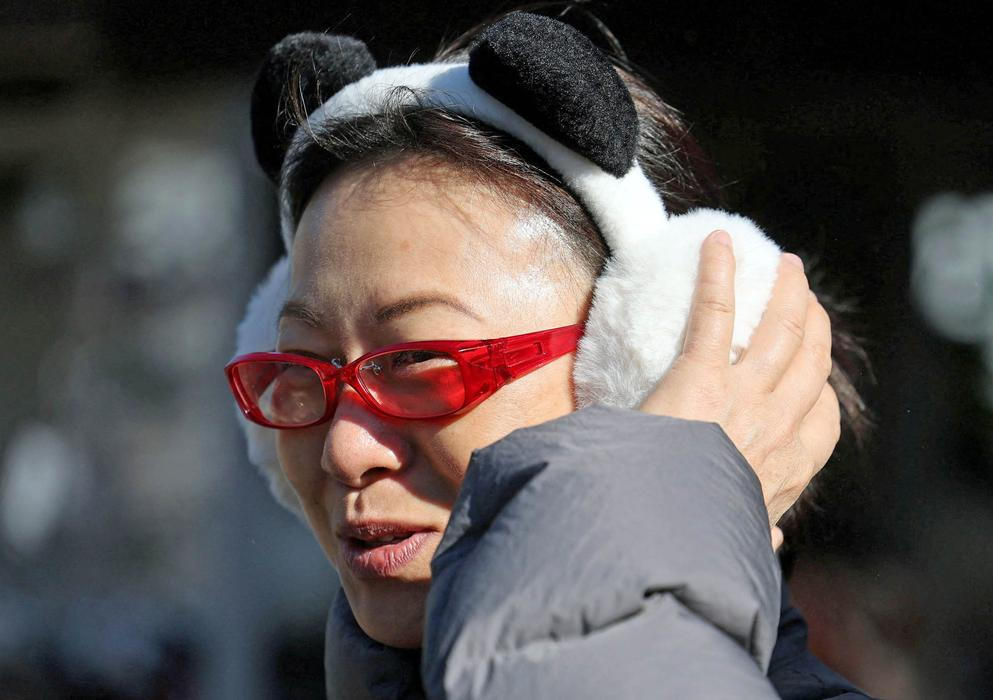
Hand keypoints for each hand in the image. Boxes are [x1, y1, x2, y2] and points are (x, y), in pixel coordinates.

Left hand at [639, 230, 840, 525]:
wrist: (652, 535)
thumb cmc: (685, 536)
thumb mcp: (736, 540)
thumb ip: (758, 533)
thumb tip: (774, 539)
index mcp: (785, 472)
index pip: (823, 422)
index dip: (823, 387)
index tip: (817, 369)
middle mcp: (776, 428)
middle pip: (810, 362)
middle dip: (814, 325)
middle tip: (805, 297)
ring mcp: (743, 398)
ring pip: (782, 331)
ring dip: (787, 292)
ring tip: (785, 265)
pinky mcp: (700, 374)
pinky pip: (716, 312)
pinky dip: (718, 273)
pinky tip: (716, 243)